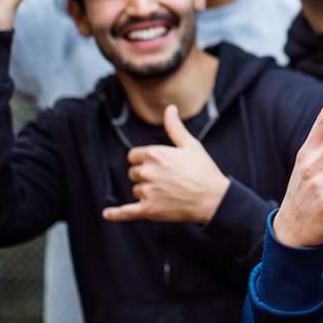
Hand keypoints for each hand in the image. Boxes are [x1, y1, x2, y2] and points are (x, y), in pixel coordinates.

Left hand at [102, 105, 230, 224]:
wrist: (214, 198)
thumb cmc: (204, 171)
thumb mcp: (191, 145)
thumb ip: (175, 127)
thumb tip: (170, 109)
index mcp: (155, 154)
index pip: (134, 156)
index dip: (144, 160)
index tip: (157, 164)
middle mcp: (147, 172)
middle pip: (134, 173)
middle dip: (145, 175)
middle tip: (166, 179)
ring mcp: (147, 191)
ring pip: (136, 190)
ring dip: (145, 191)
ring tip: (167, 192)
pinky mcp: (148, 210)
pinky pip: (126, 212)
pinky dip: (116, 214)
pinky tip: (108, 213)